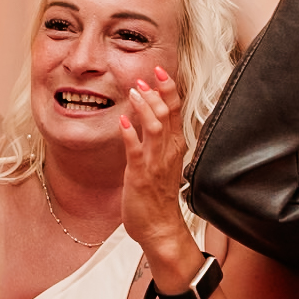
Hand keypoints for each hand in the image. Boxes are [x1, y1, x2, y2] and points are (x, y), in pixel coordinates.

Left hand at [119, 66, 194, 261]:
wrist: (160, 228)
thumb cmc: (158, 196)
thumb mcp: (162, 162)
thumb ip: (157, 139)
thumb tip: (146, 116)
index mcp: (175, 146)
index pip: (176, 110)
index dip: (169, 88)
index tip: (159, 71)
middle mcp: (169, 151)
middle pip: (169, 114)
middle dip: (159, 91)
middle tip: (145, 75)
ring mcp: (156, 163)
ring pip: (156, 127)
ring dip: (145, 108)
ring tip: (135, 91)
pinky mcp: (141, 176)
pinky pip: (137, 152)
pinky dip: (131, 136)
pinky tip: (123, 122)